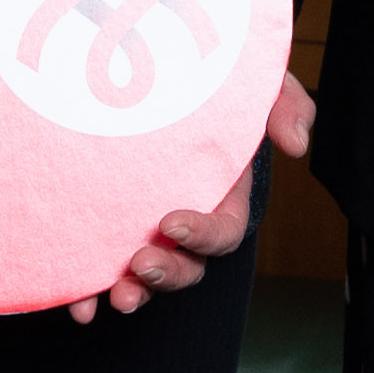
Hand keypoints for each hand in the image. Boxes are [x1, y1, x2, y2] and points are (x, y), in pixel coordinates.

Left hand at [77, 73, 314, 319]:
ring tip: (113, 296)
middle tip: (139, 265)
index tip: (172, 222)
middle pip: (186, 267)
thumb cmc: (218, 88)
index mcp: (222, 198)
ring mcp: (146, 228)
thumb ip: (287, 105)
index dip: (202, 235)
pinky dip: (89, 290)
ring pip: (146, 276)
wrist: (159, 69)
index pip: (222, 232)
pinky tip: (77, 303)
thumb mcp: (260, 87)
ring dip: (133, 292)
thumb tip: (296, 144)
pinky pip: (102, 266)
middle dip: (165, 274)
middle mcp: (185, 221)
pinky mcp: (108, 225)